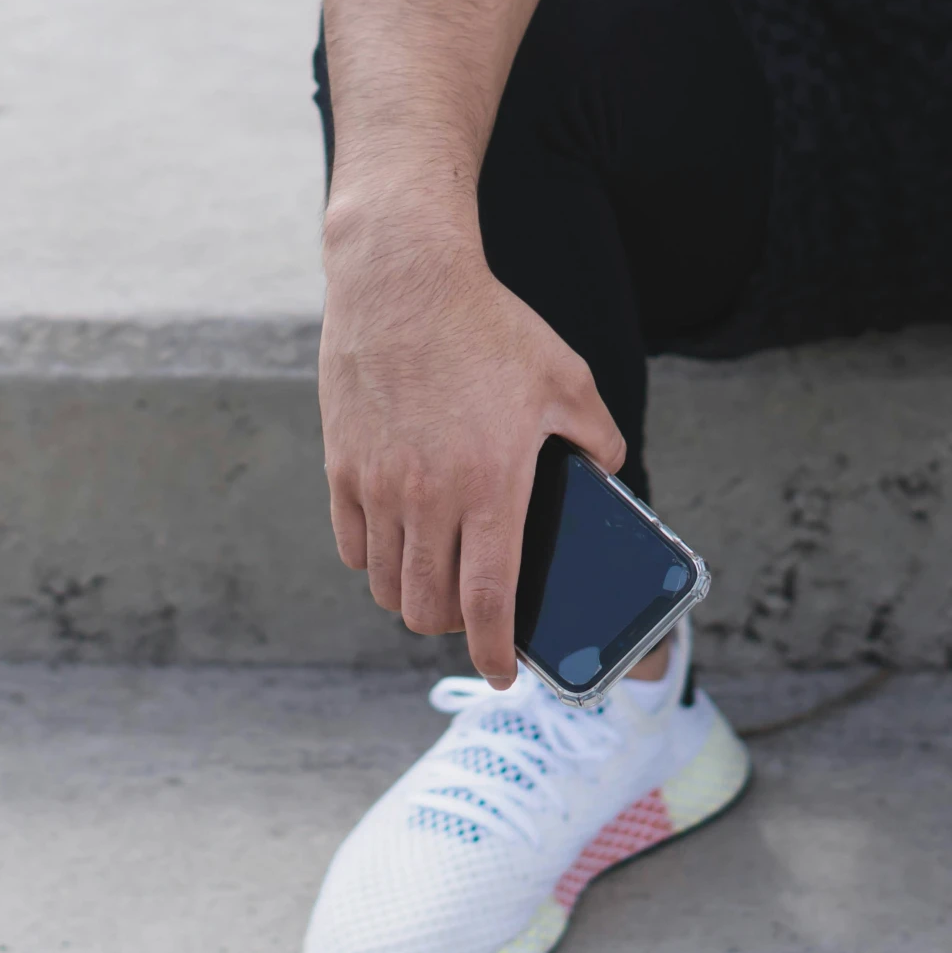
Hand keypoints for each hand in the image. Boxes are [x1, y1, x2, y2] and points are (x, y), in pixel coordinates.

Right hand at [320, 203, 625, 687]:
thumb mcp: (566, 379)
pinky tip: (394, 543)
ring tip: (433, 581)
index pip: (488, 602)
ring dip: (412, 598)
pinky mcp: (342, 465)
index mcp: (492, 486)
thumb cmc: (489, 327)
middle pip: (428, 609)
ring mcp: (379, 484)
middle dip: (453, 628)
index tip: (501, 673)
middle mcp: (430, 497)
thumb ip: (596, 437)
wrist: (404, 279)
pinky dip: (373, 560)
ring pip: (387, 586)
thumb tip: (609, 472)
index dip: (495, 652)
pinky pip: (352, 545)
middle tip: (470, 615)